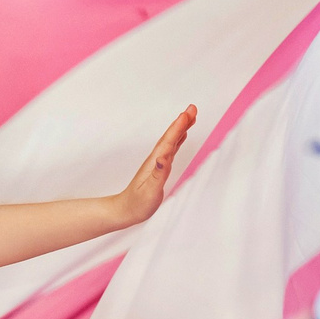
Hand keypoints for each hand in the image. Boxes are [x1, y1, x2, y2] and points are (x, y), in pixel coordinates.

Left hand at [108, 106, 195, 227]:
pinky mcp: (160, 168)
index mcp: (156, 163)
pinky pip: (172, 149)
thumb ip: (158, 174)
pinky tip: (182, 136)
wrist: (126, 210)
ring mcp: (158, 163)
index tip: (188, 113)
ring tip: (191, 116)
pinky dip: (178, 140)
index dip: (178, 127)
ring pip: (172, 141)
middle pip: (171, 137)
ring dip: (181, 128)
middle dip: (182, 122)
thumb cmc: (138, 203)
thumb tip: (163, 158)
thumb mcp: (150, 191)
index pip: (168, 141)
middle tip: (193, 108)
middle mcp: (157, 160)